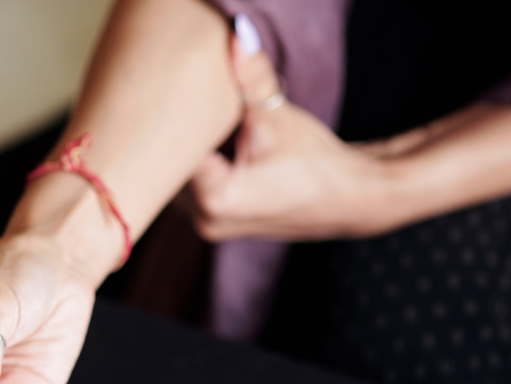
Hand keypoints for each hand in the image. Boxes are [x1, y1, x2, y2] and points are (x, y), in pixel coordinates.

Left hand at [181, 30, 391, 240]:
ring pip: (176, 177)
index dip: (175, 116)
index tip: (179, 92)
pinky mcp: (210, 222)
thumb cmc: (313, 159)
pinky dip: (195, 164)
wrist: (342, 198)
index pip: (172, 149)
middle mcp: (203, 218)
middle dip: (179, 132)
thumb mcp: (278, 114)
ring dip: (185, 150)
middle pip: (169, 165)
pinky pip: (186, 187)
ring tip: (210, 128)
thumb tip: (237, 33)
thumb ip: (252, 76)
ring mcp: (204, 224)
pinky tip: (213, 145)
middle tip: (185, 100)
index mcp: (216, 196)